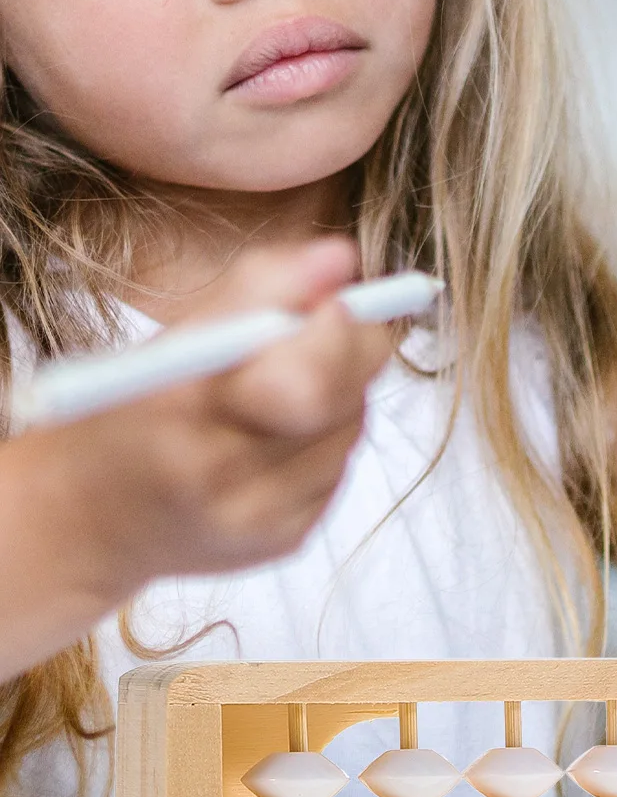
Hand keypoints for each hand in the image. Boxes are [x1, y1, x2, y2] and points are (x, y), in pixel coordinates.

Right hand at [34, 237, 390, 598]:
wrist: (87, 520)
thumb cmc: (131, 411)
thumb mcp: (172, 340)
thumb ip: (258, 289)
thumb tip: (341, 257)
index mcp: (179, 408)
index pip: (300, 374)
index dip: (334, 330)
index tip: (334, 298)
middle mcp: (218, 473)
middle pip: (338, 400)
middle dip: (345, 352)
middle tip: (326, 325)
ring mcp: (256, 517)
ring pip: (349, 428)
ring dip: (337, 394)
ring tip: (283, 384)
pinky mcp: (285, 539)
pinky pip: (339, 467)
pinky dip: (324, 439)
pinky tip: (280, 434)